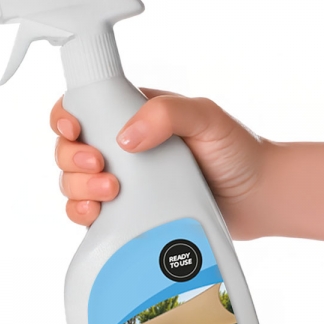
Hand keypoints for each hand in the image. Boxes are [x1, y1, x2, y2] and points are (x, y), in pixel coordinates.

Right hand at [51, 88, 267, 238]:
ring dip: (78, 189)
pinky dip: (84, 215)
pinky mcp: (129, 215)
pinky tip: (97, 216)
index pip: (85, 108)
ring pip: (76, 184)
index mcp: (136, 116)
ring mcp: (126, 185)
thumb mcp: (207, 118)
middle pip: (71, 150)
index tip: (73, 130)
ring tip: (109, 195)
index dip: (66, 117)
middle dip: (72, 160)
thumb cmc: (238, 153)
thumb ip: (168, 114)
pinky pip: (92, 215)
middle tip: (99, 168)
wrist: (258, 199)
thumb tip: (125, 137)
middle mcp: (125, 150)